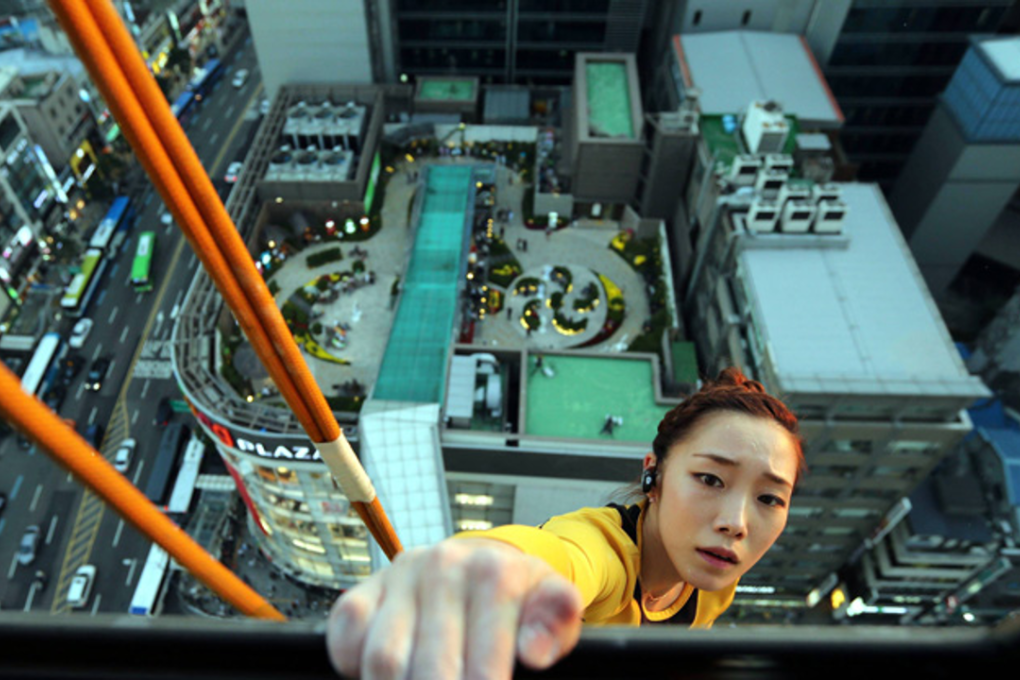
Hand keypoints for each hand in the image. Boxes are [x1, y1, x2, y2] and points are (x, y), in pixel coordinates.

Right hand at [326, 538, 582, 678]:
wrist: (479, 561)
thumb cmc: (516, 596)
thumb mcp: (551, 603)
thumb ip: (555, 622)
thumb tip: (534, 653)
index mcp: (495, 573)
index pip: (483, 668)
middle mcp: (443, 567)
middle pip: (429, 670)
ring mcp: (399, 577)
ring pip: (384, 660)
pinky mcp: (364, 590)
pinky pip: (346, 637)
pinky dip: (356, 668)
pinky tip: (384, 677)